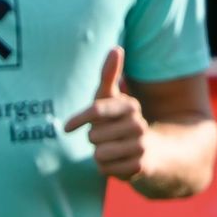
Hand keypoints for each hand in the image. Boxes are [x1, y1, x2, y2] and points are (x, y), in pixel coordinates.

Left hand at [63, 46, 145, 183]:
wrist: (151, 151)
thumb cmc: (120, 121)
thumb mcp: (112, 98)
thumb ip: (109, 75)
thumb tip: (116, 47)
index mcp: (130, 106)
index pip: (97, 110)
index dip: (79, 119)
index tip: (66, 128)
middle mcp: (139, 124)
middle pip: (94, 136)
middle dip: (94, 138)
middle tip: (106, 137)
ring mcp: (140, 146)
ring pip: (99, 154)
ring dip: (99, 154)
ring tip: (112, 149)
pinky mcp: (139, 167)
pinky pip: (105, 169)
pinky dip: (106, 168)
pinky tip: (118, 162)